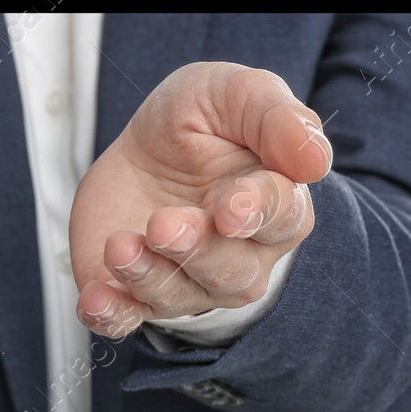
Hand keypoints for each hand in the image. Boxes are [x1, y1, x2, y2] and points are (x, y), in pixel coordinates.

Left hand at [67, 63, 332, 336]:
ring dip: (148, 275)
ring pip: (178, 295)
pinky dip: (111, 316)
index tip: (230, 209)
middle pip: (230, 270)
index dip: (256, 213)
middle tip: (164, 224)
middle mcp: (240, 254)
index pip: (280, 217)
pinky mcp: (134, 291)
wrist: (146, 146)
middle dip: (196, 249)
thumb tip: (316, 159)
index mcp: (276, 202)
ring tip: (120, 246)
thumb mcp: (238, 92)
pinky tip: (94, 301)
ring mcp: (187, 279)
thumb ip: (277, 118)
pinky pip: (126, 318)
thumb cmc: (203, 121)